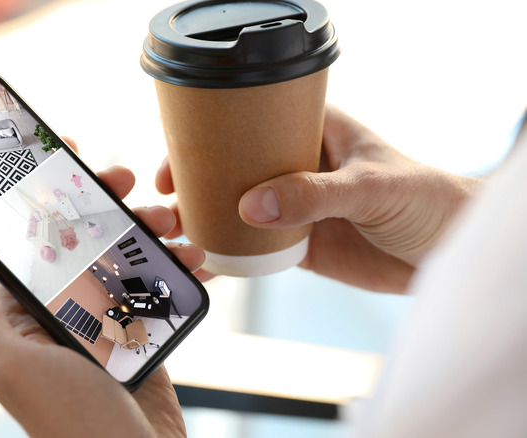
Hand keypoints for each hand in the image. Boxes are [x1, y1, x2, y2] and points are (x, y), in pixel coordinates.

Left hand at [0, 138, 204, 436]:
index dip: (41, 193)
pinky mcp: (142, 333)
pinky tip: (196, 258)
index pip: (26, 238)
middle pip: (81, 237)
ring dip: (149, 231)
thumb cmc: (68, 422)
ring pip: (124, 256)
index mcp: (22, 312)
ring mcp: (105, 320)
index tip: (63, 154)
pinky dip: (178, 268)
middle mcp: (61, 310)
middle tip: (126, 179)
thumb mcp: (9, 364)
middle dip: (104, 202)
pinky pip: (158, 287)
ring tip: (172, 221)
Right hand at [156, 105, 479, 292]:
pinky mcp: (298, 245)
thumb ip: (314, 194)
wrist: (446, 253)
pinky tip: (206, 261)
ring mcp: (294, 207)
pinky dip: (230, 254)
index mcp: (313, 131)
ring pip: (239, 208)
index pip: (252, 124)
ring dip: (208, 218)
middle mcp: (296, 166)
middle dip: (199, 180)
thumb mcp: (370, 187)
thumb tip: (252, 206)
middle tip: (168, 199)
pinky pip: (255, 248)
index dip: (211, 136)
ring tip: (177, 231)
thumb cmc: (424, 199)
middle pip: (235, 167)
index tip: (179, 155)